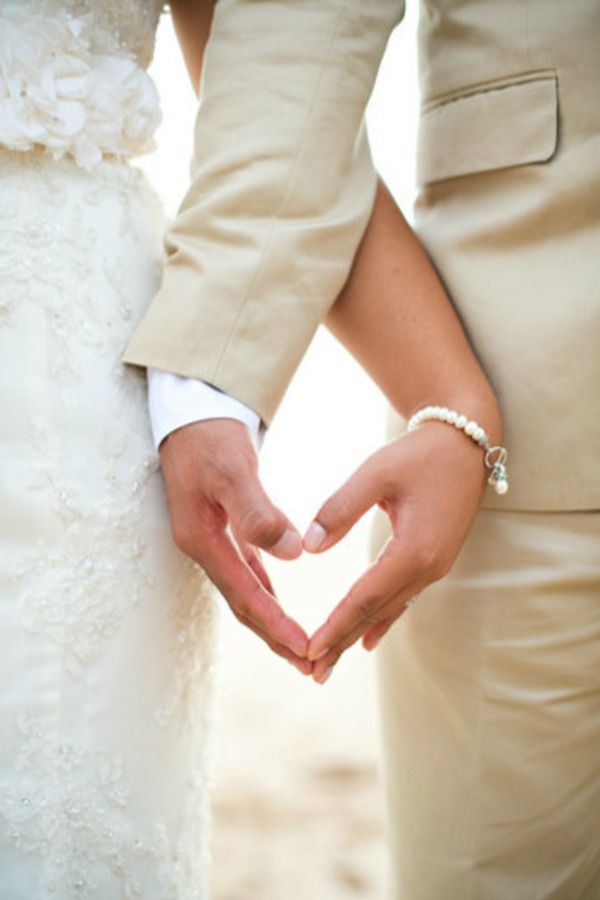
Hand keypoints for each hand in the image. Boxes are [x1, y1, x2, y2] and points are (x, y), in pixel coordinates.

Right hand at [159, 419, 311, 673]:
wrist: (191, 411)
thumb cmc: (209, 438)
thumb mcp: (233, 470)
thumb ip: (259, 513)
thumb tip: (292, 554)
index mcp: (202, 540)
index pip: (244, 595)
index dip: (275, 625)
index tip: (307, 649)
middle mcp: (203, 547)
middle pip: (243, 604)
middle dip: (276, 637)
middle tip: (311, 667)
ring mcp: (209, 539)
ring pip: (245, 591)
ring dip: (272, 620)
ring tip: (301, 648)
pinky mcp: (220, 528)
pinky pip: (244, 570)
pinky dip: (264, 590)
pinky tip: (277, 601)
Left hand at [304, 420, 493, 682]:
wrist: (466, 442)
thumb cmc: (418, 454)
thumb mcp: (376, 473)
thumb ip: (341, 508)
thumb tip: (310, 546)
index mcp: (413, 550)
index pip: (366, 599)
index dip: (336, 627)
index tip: (309, 651)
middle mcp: (427, 567)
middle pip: (376, 613)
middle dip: (343, 643)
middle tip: (311, 674)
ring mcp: (434, 567)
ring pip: (388, 610)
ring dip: (357, 636)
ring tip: (329, 664)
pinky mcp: (433, 560)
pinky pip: (403, 599)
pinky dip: (382, 621)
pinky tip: (368, 641)